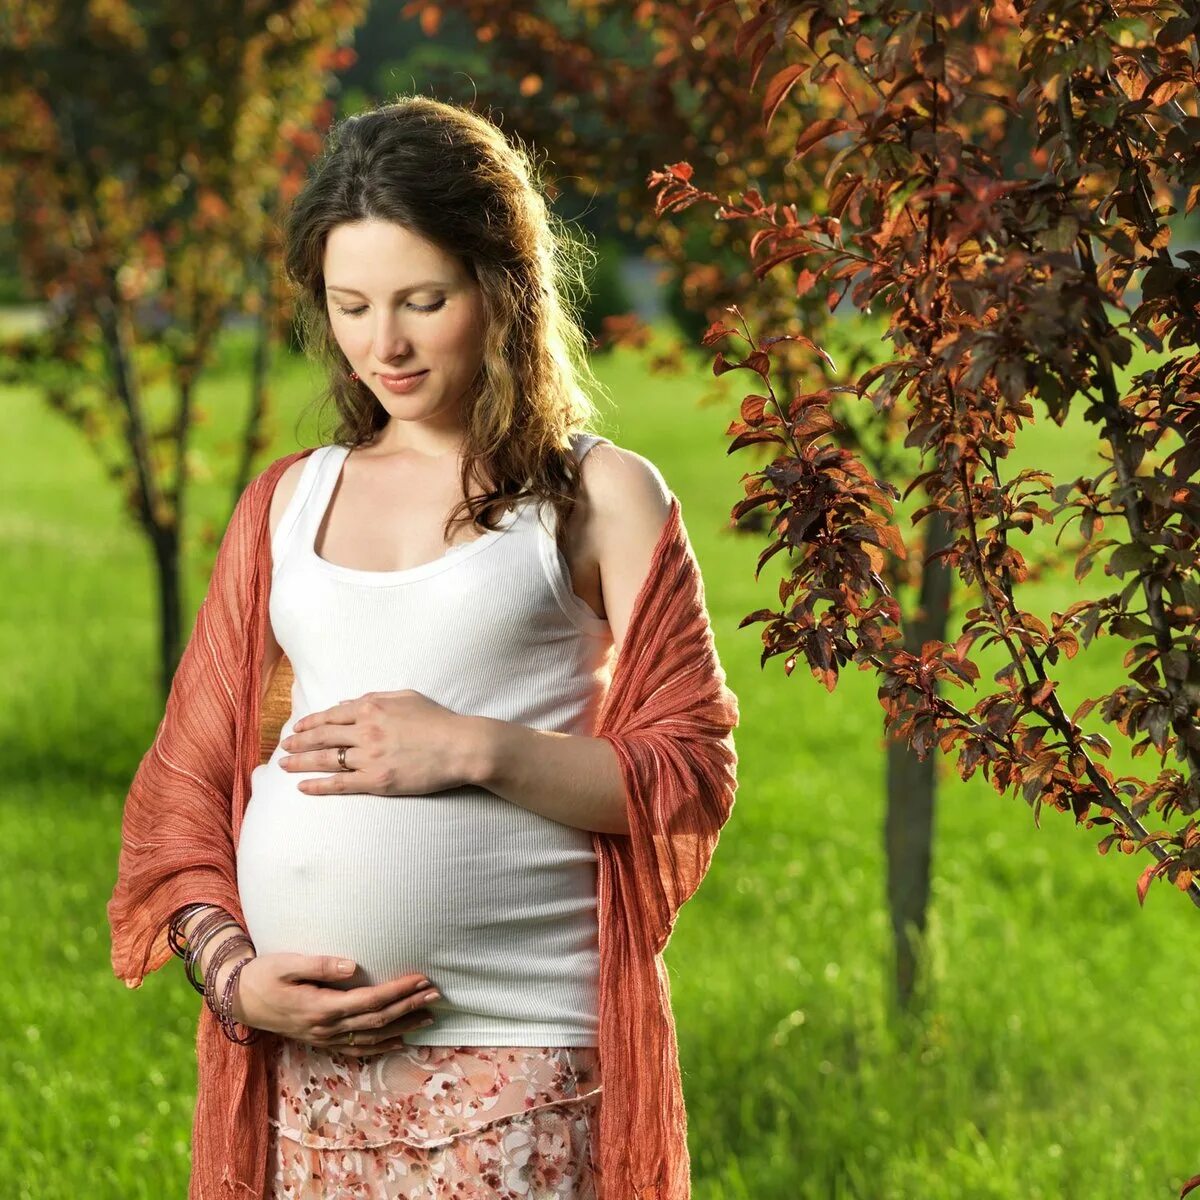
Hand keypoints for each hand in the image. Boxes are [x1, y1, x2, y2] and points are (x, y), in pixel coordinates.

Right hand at [231, 953, 441, 1056]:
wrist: (238, 998)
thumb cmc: (264, 974)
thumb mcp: (288, 963)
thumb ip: (321, 965)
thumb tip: (354, 967)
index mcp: (322, 1007)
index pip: (371, 1001)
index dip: (399, 991)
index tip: (421, 979)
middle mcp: (327, 1027)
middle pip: (377, 1020)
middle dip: (409, 1007)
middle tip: (436, 994)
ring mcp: (324, 1037)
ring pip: (372, 1037)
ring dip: (403, 1026)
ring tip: (428, 1016)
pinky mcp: (321, 1040)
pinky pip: (357, 1048)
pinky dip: (381, 1045)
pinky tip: (399, 1040)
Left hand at [278, 690, 484, 795]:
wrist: (460, 746)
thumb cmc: (438, 720)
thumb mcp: (406, 697)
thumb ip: (375, 697)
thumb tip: (349, 703)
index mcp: (372, 708)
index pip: (332, 715)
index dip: (310, 722)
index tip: (297, 728)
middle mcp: (366, 730)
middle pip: (322, 736)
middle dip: (298, 742)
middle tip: (283, 748)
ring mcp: (370, 756)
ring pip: (326, 759)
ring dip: (301, 762)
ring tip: (283, 766)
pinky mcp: (377, 780)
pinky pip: (340, 783)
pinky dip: (318, 785)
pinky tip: (303, 787)